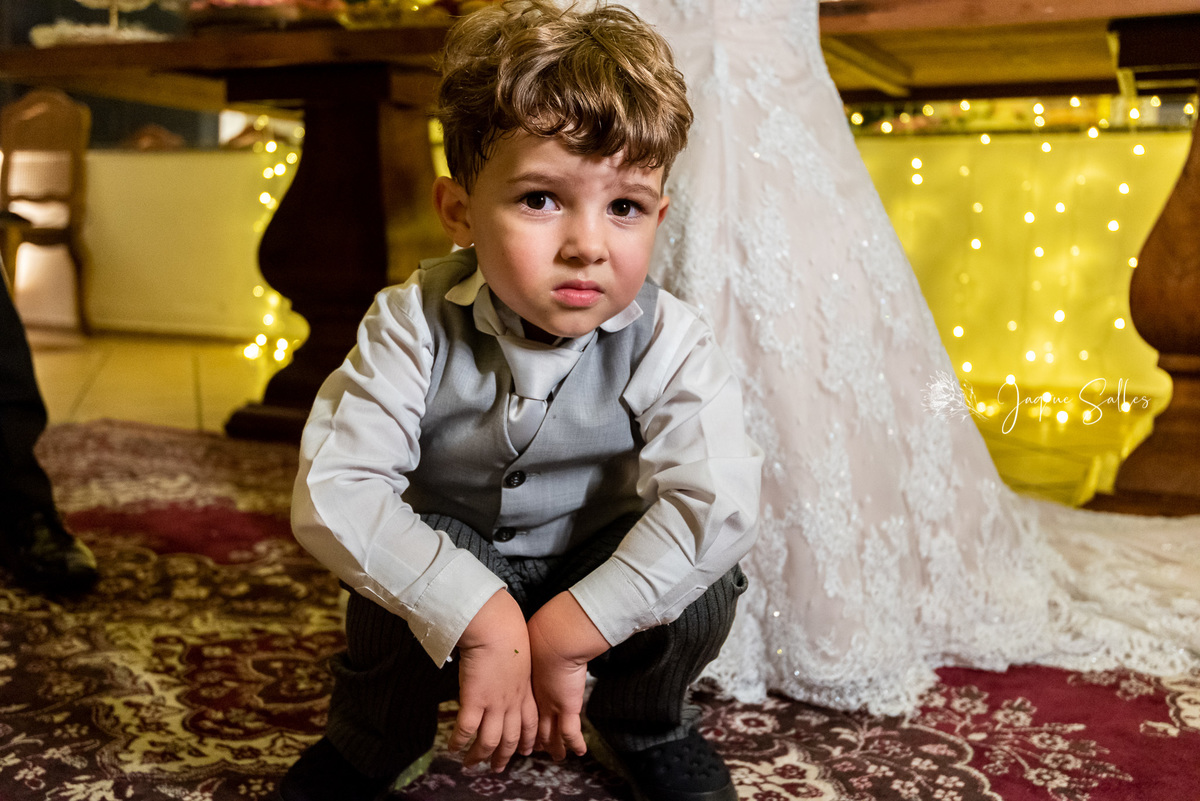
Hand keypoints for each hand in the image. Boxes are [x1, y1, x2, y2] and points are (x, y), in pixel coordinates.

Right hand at [452, 589, 538, 771]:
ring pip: (489, 741)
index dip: (528, 739)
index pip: (530, 722)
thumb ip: (516, 668)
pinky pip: (466, 730)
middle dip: (504, 756)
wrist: (498, 628)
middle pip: (511, 738)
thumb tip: (507, 667)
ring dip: (480, 756)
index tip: (527, 751)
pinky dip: (459, 742)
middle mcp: (512, 702)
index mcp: (525, 690)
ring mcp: (494, 704)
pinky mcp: (474, 701)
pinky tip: (452, 748)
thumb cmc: (508, 632)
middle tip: (497, 768)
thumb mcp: (521, 654)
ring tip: (471, 765)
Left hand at [526, 592, 609, 760]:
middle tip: (528, 751)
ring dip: (552, 746)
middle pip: (532, 726)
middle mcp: (537, 699)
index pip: (522, 711)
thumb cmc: (541, 637)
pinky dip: (574, 743)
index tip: (515, 729)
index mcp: (526, 686)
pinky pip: (570, 731)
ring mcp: (551, 705)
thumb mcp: (528, 644)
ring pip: (549, 733)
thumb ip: (524, 648)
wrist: (554, 639)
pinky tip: (579, 753)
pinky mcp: (567, 707)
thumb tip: (517, 638)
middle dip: (530, 739)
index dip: (519, 722)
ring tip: (555, 756)